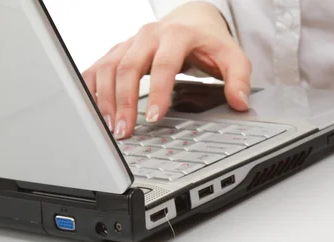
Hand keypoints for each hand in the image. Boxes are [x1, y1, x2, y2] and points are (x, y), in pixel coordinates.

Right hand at [82, 2, 251, 138]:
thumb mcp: (233, 58)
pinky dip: (93, 88)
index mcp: (177, 35)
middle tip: (126, 130)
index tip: (154, 117)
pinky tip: (93, 109)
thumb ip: (239, 80)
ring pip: (109, 67)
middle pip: (129, 67)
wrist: (192, 19)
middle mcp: (149, 35)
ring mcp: (131, 42)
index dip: (158, 92)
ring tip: (111, 127)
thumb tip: (240, 103)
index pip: (164, 65)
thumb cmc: (211, 41)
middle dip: (125, 101)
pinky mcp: (120, 50)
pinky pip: (98, 66)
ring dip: (106, 99)